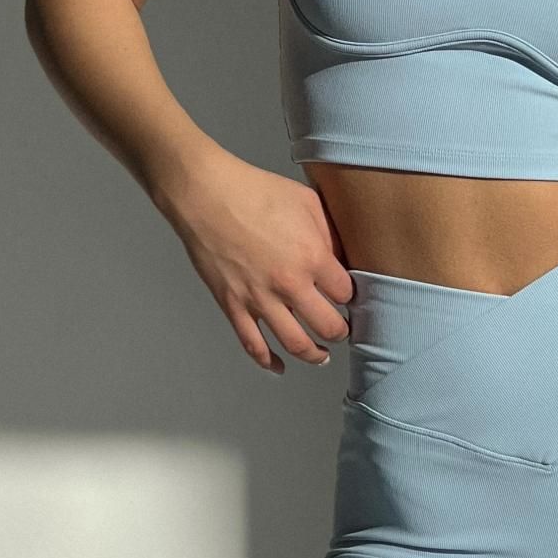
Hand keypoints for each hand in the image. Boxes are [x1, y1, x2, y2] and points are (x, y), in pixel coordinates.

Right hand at [164, 151, 354, 372]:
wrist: (206, 195)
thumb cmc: (256, 191)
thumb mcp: (307, 202)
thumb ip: (330, 233)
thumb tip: (341, 258)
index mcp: (312, 257)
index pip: (346, 293)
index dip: (351, 295)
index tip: (348, 296)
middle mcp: (290, 285)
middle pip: (329, 326)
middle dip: (340, 330)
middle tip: (342, 328)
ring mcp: (260, 299)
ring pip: (296, 344)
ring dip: (314, 354)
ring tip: (322, 355)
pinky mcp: (234, 305)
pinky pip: (253, 345)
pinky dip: (268, 362)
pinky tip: (279, 366)